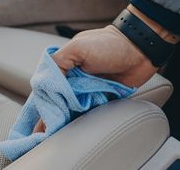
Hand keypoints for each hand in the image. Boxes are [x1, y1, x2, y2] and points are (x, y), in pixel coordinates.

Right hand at [33, 24, 157, 133]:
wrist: (139, 50)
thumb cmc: (108, 44)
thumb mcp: (77, 47)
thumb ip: (58, 62)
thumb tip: (47, 83)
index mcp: (65, 64)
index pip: (48, 85)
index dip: (44, 101)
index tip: (40, 116)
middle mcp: (74, 78)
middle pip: (59, 99)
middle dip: (52, 114)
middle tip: (44, 132)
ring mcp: (87, 89)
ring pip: (72, 107)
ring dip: (66, 119)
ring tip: (56, 135)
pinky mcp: (101, 98)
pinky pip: (89, 111)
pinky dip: (83, 120)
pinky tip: (73, 131)